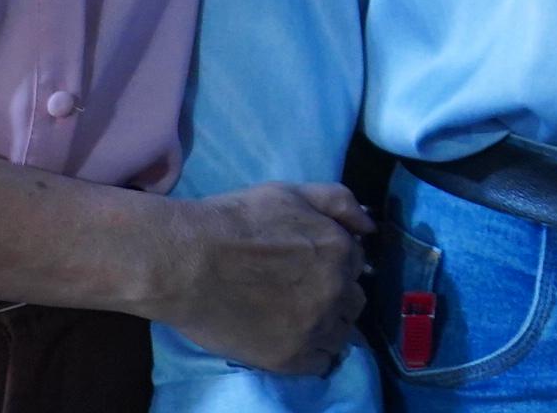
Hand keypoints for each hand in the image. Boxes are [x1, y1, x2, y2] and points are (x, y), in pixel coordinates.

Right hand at [152, 180, 369, 374]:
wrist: (186, 261)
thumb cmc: (235, 221)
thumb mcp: (293, 192)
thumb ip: (339, 202)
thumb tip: (370, 227)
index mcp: (341, 249)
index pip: (356, 266)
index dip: (336, 268)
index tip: (313, 272)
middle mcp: (336, 289)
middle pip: (352, 301)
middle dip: (335, 298)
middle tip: (303, 297)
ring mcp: (314, 326)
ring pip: (340, 334)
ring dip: (327, 327)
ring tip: (296, 322)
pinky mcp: (289, 356)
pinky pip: (320, 363)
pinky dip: (312, 355)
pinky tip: (293, 344)